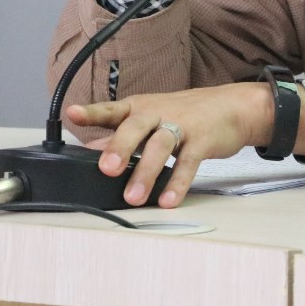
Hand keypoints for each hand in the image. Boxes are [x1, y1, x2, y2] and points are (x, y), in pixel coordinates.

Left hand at [67, 84, 278, 207]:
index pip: (113, 110)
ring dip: (147, 172)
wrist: (232, 106)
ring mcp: (182, 125)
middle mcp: (158, 113)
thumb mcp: (151, 120)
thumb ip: (121, 136)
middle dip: (121, 147)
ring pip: (161, 146)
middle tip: (107, 170)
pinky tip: (169, 199)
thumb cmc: (184, 114)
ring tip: (134, 198)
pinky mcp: (203, 140)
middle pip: (136, 126)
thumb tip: (88, 152)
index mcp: (140, 108)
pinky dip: (178, 182)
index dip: (92, 112)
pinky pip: (189, 162)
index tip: (72, 113)